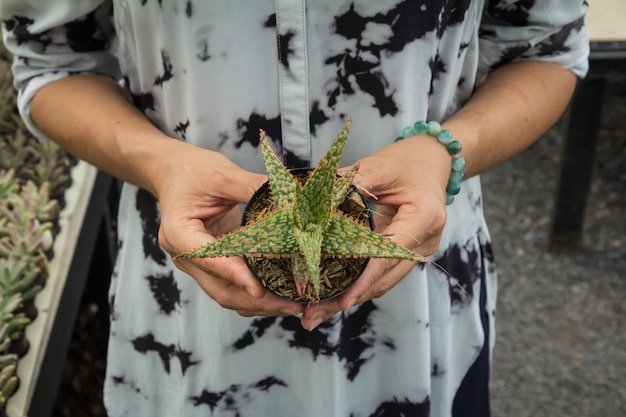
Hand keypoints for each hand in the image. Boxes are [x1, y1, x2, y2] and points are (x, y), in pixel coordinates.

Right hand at [155, 139, 304, 316]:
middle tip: (292, 307)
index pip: (209, 259)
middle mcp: (184, 255)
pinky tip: (280, 291)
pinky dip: (254, 289)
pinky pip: (232, 283)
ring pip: (227, 293)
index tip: (262, 289)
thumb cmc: (193, 171)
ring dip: (258, 302)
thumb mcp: (222, 174)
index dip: (236, 275)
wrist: (173, 171)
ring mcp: (196, 263)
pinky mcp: (211, 263)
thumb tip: (291, 199)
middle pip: (219, 289)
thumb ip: (253, 187)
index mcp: (179, 232)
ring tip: (292, 304)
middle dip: (256, 301)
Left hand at [300, 135, 450, 329]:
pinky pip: (382, 273)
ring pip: (383, 282)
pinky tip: (332, 298)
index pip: (390, 254)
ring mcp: (419, 250)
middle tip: (312, 315)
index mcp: (424, 216)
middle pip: (385, 278)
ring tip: (315, 314)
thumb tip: (307, 201)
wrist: (432, 159)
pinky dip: (358, 285)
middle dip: (349, 298)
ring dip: (350, 298)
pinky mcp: (407, 253)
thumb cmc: (406, 160)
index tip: (341, 300)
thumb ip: (347, 184)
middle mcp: (426, 240)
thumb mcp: (377, 166)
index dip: (364, 279)